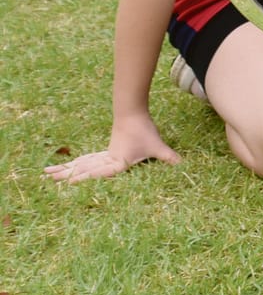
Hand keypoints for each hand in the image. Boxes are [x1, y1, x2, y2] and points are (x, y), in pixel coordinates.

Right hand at [44, 115, 180, 182]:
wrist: (132, 112)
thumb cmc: (144, 130)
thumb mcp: (158, 146)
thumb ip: (170, 157)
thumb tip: (184, 164)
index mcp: (117, 161)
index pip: (99, 172)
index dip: (84, 178)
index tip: (69, 182)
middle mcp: (106, 158)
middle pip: (83, 168)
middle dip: (66, 175)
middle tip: (48, 180)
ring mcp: (102, 154)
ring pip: (80, 163)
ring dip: (65, 169)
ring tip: (46, 173)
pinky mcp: (103, 151)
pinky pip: (85, 160)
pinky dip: (74, 164)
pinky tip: (66, 167)